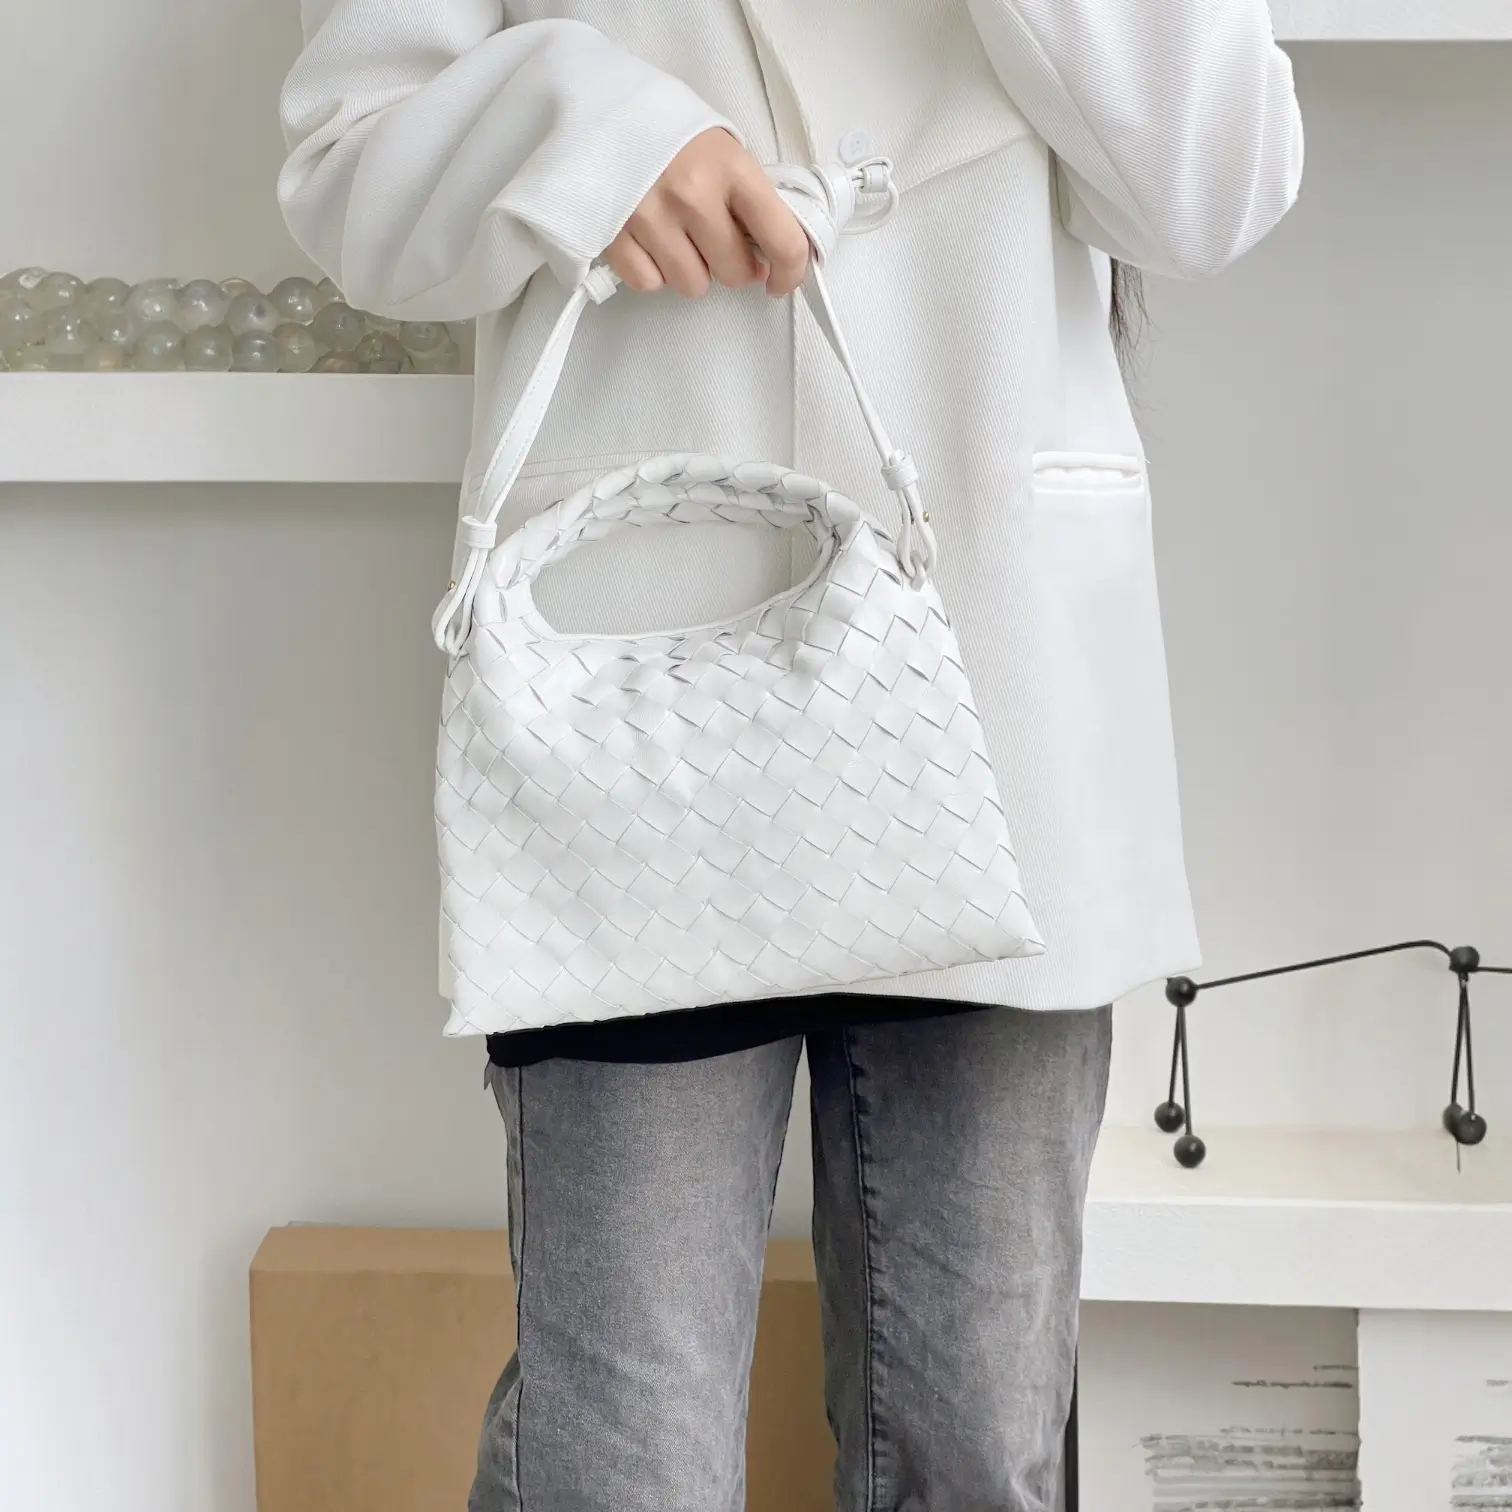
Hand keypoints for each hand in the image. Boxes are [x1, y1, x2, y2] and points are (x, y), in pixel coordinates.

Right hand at [604, 127, 810, 298]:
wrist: (602, 104)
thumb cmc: (670, 131)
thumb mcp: (723, 147)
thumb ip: (748, 196)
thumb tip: (768, 250)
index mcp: (731, 167)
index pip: (782, 239)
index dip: (789, 272)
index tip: (782, 280)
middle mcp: (693, 194)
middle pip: (734, 273)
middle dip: (734, 268)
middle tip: (722, 248)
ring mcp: (651, 217)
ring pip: (692, 285)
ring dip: (692, 270)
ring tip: (681, 238)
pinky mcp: (615, 234)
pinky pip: (649, 283)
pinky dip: (653, 271)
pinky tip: (652, 242)